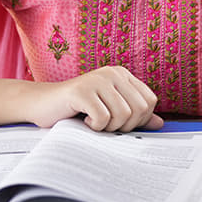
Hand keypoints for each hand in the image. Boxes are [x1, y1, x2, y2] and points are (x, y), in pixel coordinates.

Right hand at [27, 66, 163, 131]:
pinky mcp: (81, 91)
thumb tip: (160, 124)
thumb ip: (134, 116)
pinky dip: (94, 127)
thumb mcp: (110, 111)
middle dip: (124, 126)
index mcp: (122, 75)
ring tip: (92, 122)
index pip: (149, 101)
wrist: (41, 104)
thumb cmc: (76, 110)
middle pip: (139, 109)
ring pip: (122, 115)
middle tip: (105, 126)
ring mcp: (97, 80)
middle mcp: (113, 73)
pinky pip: (102, 118)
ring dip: (108, 128)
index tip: (120, 124)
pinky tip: (82, 121)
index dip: (139, 120)